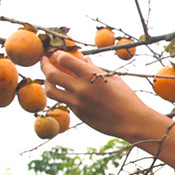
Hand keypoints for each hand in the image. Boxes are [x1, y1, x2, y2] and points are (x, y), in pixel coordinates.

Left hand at [40, 51, 161, 140]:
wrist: (131, 121)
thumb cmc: (126, 97)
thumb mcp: (112, 79)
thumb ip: (95, 68)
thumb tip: (83, 58)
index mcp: (91, 75)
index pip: (64, 60)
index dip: (58, 55)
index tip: (57, 54)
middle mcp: (81, 88)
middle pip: (51, 74)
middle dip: (44, 64)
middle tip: (43, 60)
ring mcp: (77, 102)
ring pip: (51, 90)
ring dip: (47, 81)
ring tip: (49, 78)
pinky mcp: (77, 113)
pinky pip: (63, 101)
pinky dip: (61, 94)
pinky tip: (65, 91)